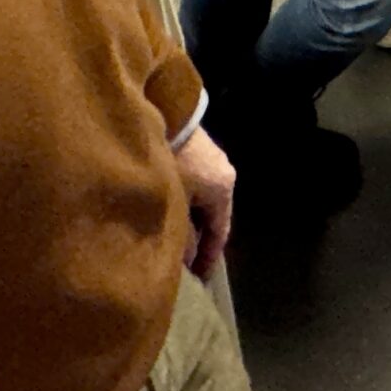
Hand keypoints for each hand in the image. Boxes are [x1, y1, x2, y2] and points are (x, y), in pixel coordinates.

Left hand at [173, 125, 235, 277]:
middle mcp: (224, 174)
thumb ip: (180, 232)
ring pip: (204, 202)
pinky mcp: (197, 152)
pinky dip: (187, 204)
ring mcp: (212, 161)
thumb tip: (183, 257)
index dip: (210, 256)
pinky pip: (197, 188)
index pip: (220, 231)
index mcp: (223, 189)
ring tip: (177, 239)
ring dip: (192, 221)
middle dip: (201, 239)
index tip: (200, 278)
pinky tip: (172, 211)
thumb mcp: (174, 201)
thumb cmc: (171, 161)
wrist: (166, 112)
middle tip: (187, 262)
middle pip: (214, 216)